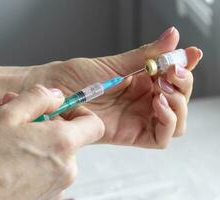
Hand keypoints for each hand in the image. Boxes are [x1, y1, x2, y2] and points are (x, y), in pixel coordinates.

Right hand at [0, 85, 103, 199]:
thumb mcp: (9, 114)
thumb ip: (39, 98)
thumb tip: (57, 95)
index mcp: (62, 144)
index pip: (94, 124)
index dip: (80, 112)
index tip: (61, 110)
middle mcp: (66, 168)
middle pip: (70, 137)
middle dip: (48, 124)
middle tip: (21, 118)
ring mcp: (57, 185)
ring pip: (56, 153)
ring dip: (39, 141)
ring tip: (12, 138)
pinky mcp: (46, 196)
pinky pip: (48, 170)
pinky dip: (36, 159)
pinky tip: (13, 157)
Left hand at [24, 27, 202, 147]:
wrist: (54, 93)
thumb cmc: (76, 77)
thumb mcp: (115, 64)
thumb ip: (145, 55)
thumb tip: (172, 36)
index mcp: (140, 83)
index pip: (173, 79)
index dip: (185, 68)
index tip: (190, 54)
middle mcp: (141, 102)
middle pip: (179, 100)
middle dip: (183, 84)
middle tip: (171, 71)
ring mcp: (137, 119)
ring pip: (177, 121)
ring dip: (179, 103)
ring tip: (162, 86)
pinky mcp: (130, 135)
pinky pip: (161, 138)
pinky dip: (169, 121)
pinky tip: (158, 103)